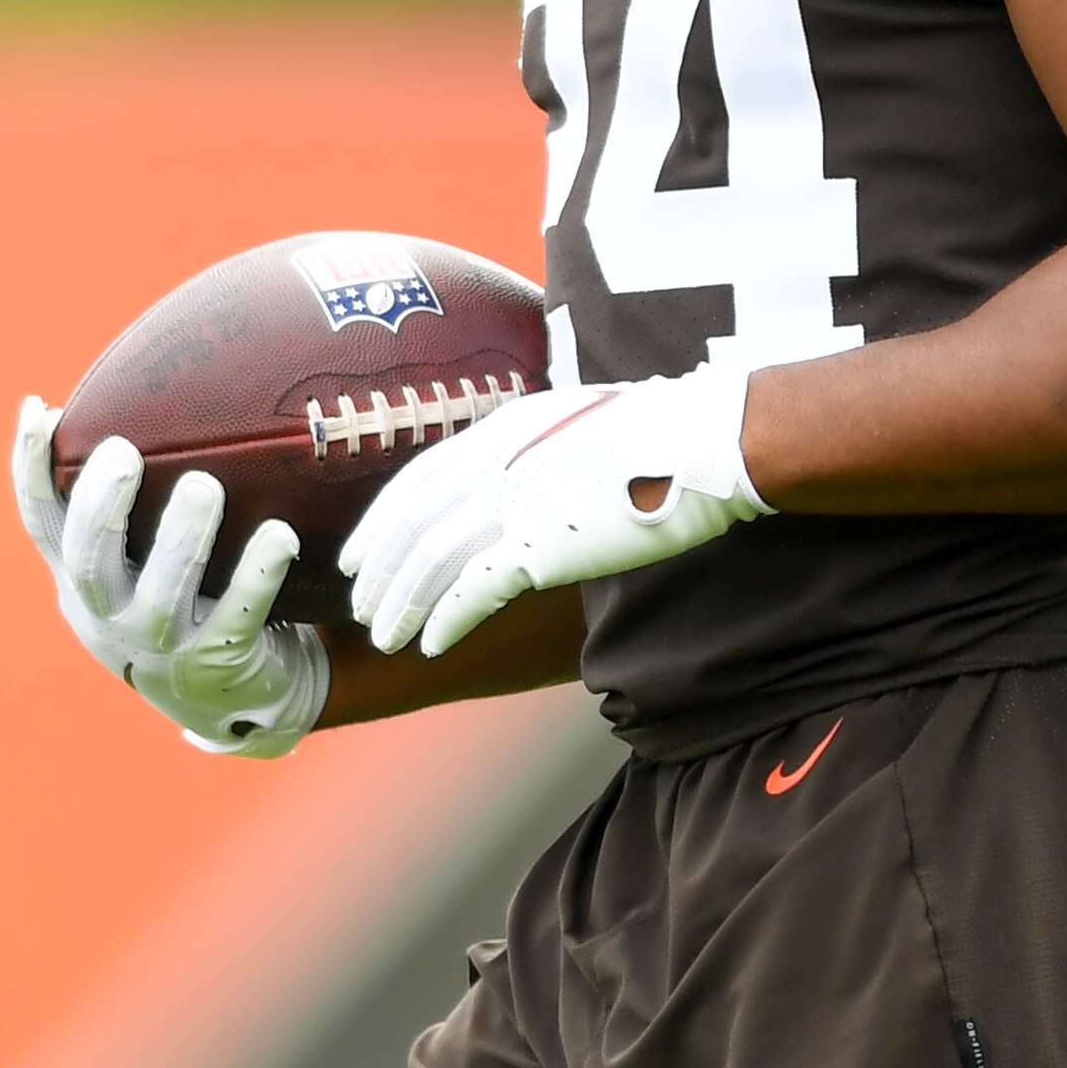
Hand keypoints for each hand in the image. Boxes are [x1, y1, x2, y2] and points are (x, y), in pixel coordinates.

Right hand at [10, 396, 326, 756]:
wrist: (232, 698)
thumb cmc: (186, 601)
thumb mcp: (142, 560)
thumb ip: (137, 501)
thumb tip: (150, 393)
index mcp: (83, 580)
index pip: (42, 522)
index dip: (31, 471)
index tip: (40, 411)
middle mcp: (109, 614)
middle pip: (88, 561)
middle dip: (102, 507)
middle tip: (122, 453)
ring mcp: (162, 644)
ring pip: (161, 593)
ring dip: (181, 538)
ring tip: (205, 485)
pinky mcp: (218, 661)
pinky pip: (239, 613)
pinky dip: (258, 573)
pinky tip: (280, 535)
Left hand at [342, 372, 768, 656]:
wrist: (708, 440)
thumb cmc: (665, 432)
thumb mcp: (582, 422)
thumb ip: (539, 448)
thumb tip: (526, 474)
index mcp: (504, 430)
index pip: (417, 480)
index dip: (378, 523)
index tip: (358, 556)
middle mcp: (496, 461)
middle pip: (410, 524)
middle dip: (378, 573)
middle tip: (362, 609)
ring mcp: (516, 501)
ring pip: (429, 561)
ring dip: (401, 604)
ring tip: (388, 638)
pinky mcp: (542, 543)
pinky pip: (473, 589)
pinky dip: (445, 619)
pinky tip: (433, 645)